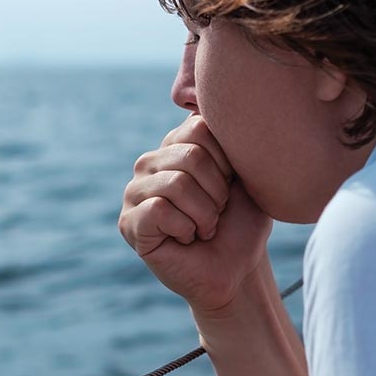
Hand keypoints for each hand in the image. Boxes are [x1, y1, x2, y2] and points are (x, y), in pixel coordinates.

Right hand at [119, 114, 272, 315]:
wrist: (238, 270)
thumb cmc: (243, 222)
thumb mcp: (246, 172)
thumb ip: (231, 137)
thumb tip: (212, 104)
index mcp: (176, 144)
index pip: (199, 127)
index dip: (227, 162)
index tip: (231, 187)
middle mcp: (150, 162)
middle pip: (190, 156)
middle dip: (217, 192)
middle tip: (217, 214)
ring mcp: (134, 192)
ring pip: (177, 184)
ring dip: (205, 214)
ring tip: (204, 228)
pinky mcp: (129, 223)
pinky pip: (159, 210)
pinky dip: (186, 229)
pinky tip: (186, 240)